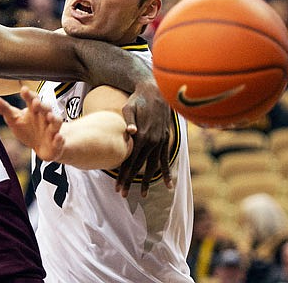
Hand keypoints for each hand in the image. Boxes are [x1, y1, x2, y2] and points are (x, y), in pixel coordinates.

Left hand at [0, 87, 64, 160]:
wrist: (43, 146)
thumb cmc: (28, 128)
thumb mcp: (15, 119)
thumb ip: (5, 109)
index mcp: (34, 110)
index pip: (32, 99)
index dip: (29, 95)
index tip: (24, 90)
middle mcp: (45, 117)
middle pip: (45, 108)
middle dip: (42, 105)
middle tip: (36, 102)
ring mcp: (52, 129)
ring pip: (56, 122)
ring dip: (54, 118)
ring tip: (49, 116)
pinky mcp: (57, 143)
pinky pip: (60, 140)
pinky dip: (59, 139)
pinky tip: (58, 137)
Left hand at [117, 79, 172, 196]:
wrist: (156, 92)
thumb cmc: (138, 100)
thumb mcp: (129, 108)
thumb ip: (129, 121)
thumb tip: (130, 132)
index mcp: (142, 136)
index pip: (130, 160)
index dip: (123, 175)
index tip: (117, 187)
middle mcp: (152, 142)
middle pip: (139, 166)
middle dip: (130, 181)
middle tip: (123, 194)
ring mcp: (160, 142)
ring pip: (153, 166)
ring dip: (148, 180)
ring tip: (144, 194)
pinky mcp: (165, 140)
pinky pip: (166, 159)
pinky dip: (167, 172)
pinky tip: (170, 185)